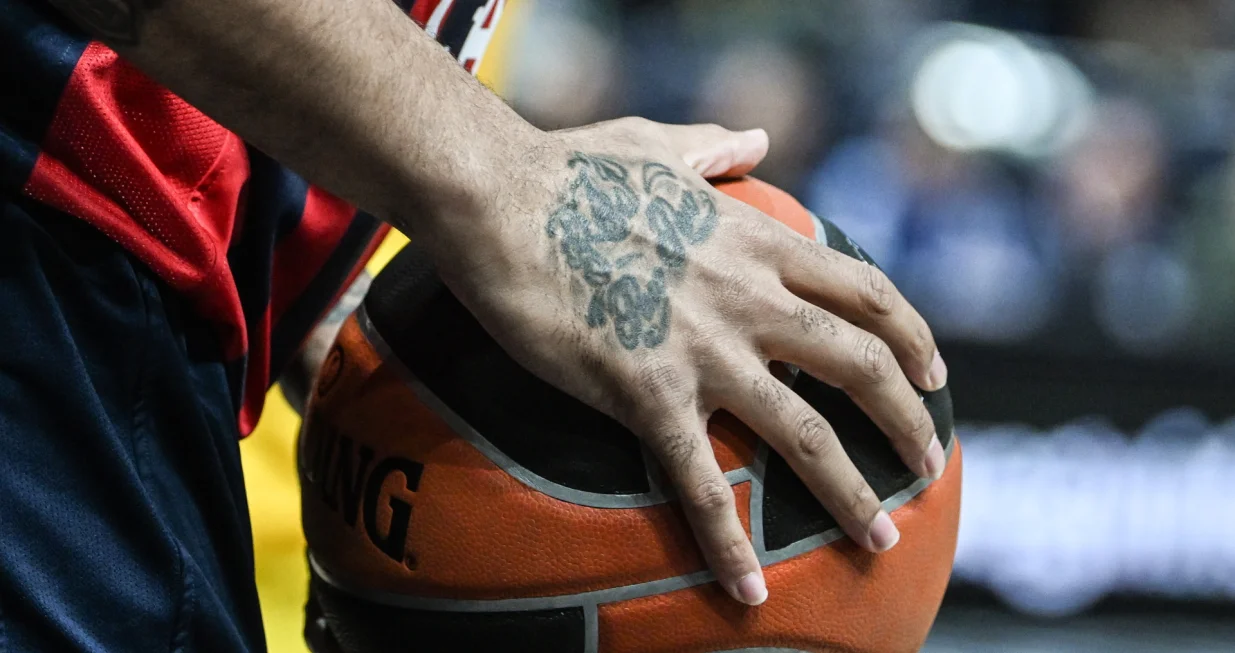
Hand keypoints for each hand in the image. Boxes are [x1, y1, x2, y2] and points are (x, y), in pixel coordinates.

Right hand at [420, 118, 947, 606]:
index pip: (866, 292)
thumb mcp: (656, 143)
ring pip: (803, 434)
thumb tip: (756, 135)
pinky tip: (751, 591)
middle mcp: (748, 298)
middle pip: (860, 367)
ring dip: (850, 493)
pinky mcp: (646, 393)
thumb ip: (715, 147)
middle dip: (907, 422)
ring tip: (881, 539)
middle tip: (928, 466)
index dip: (912, 335)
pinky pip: (701, 483)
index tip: (934, 373)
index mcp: (756, 242)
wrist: (497, 198)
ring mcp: (703, 349)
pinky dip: (729, 544)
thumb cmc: (568, 168)